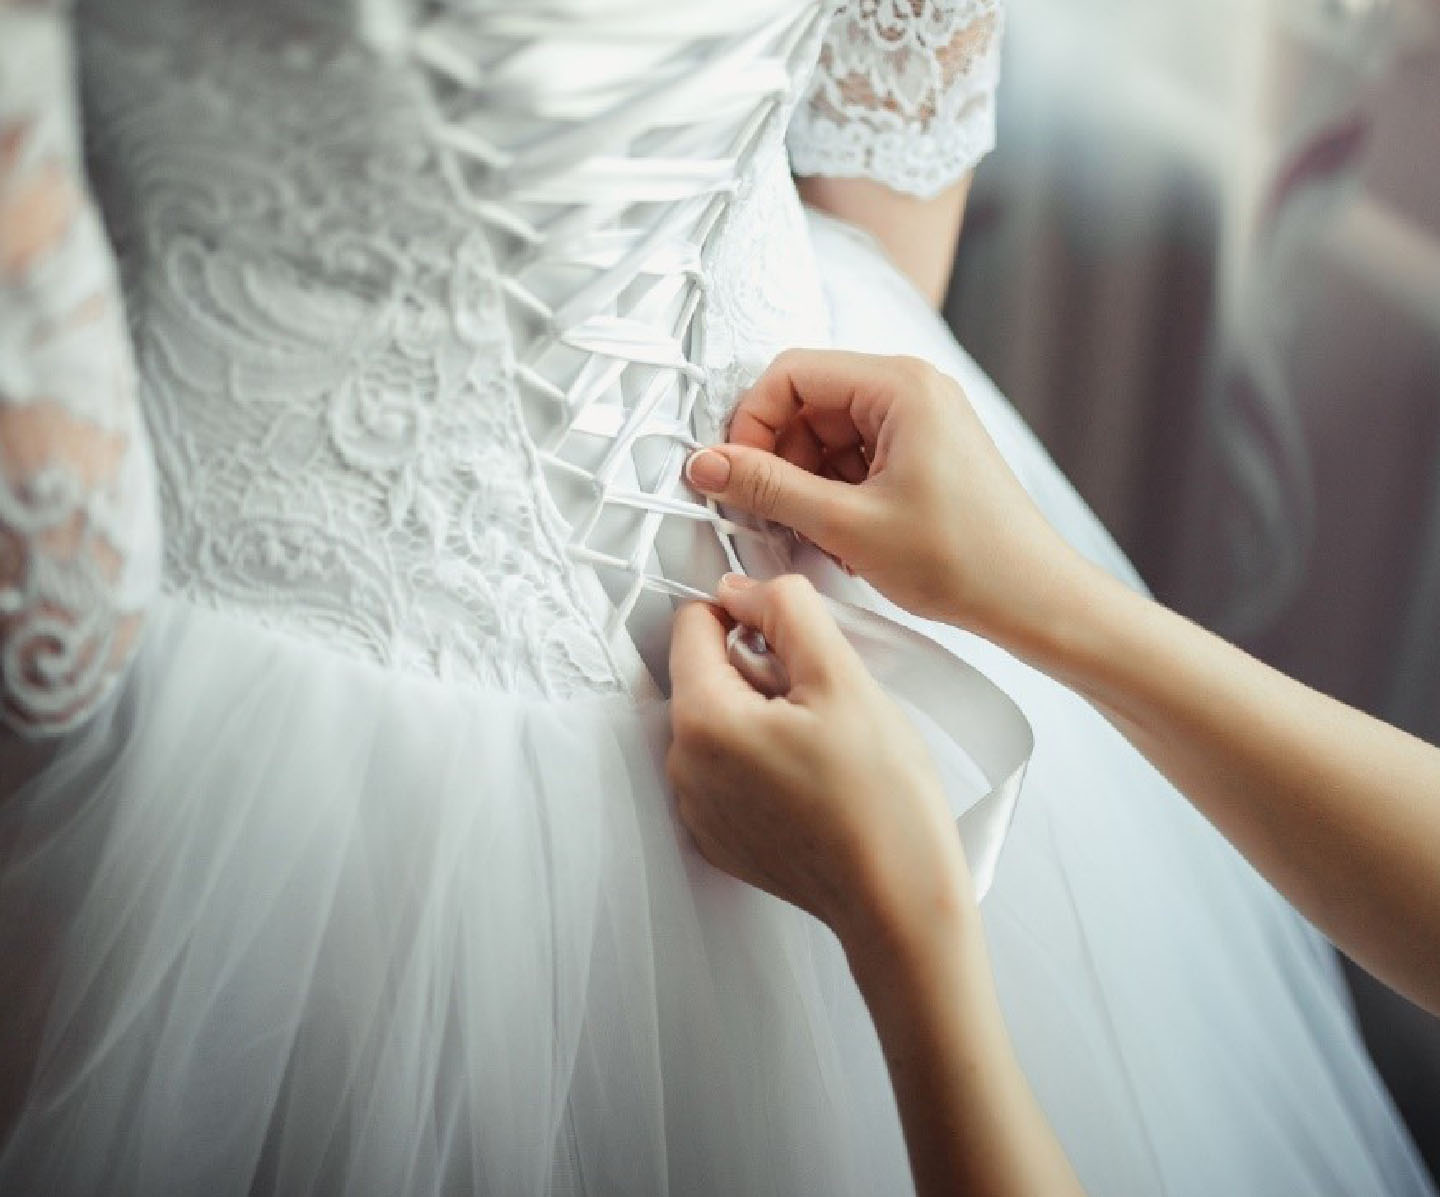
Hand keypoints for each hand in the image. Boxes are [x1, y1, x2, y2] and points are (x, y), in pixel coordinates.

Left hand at [666, 573, 973, 957]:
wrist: (900, 901)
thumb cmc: (881, 800)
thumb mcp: (842, 677)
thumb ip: (787, 610)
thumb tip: (744, 587)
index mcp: (702, 720)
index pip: (695, 623)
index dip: (747, 614)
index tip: (792, 636)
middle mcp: (684, 767)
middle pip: (707, 674)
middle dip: (760, 669)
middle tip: (822, 700)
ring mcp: (699, 809)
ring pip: (721, 721)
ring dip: (764, 714)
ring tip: (824, 744)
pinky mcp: (721, 838)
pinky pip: (730, 769)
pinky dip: (765, 760)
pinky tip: (815, 779)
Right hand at [684, 349, 1080, 645]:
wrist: (1032, 598)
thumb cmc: (965, 559)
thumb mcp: (845, 524)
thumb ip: (768, 489)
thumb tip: (708, 466)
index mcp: (900, 385)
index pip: (792, 374)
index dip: (751, 423)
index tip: (733, 472)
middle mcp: (912, 390)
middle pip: (808, 403)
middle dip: (779, 458)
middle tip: (768, 512)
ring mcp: (920, 421)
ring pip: (827, 436)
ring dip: (806, 483)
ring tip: (817, 534)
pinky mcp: (923, 453)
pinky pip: (855, 458)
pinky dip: (834, 494)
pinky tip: (841, 536)